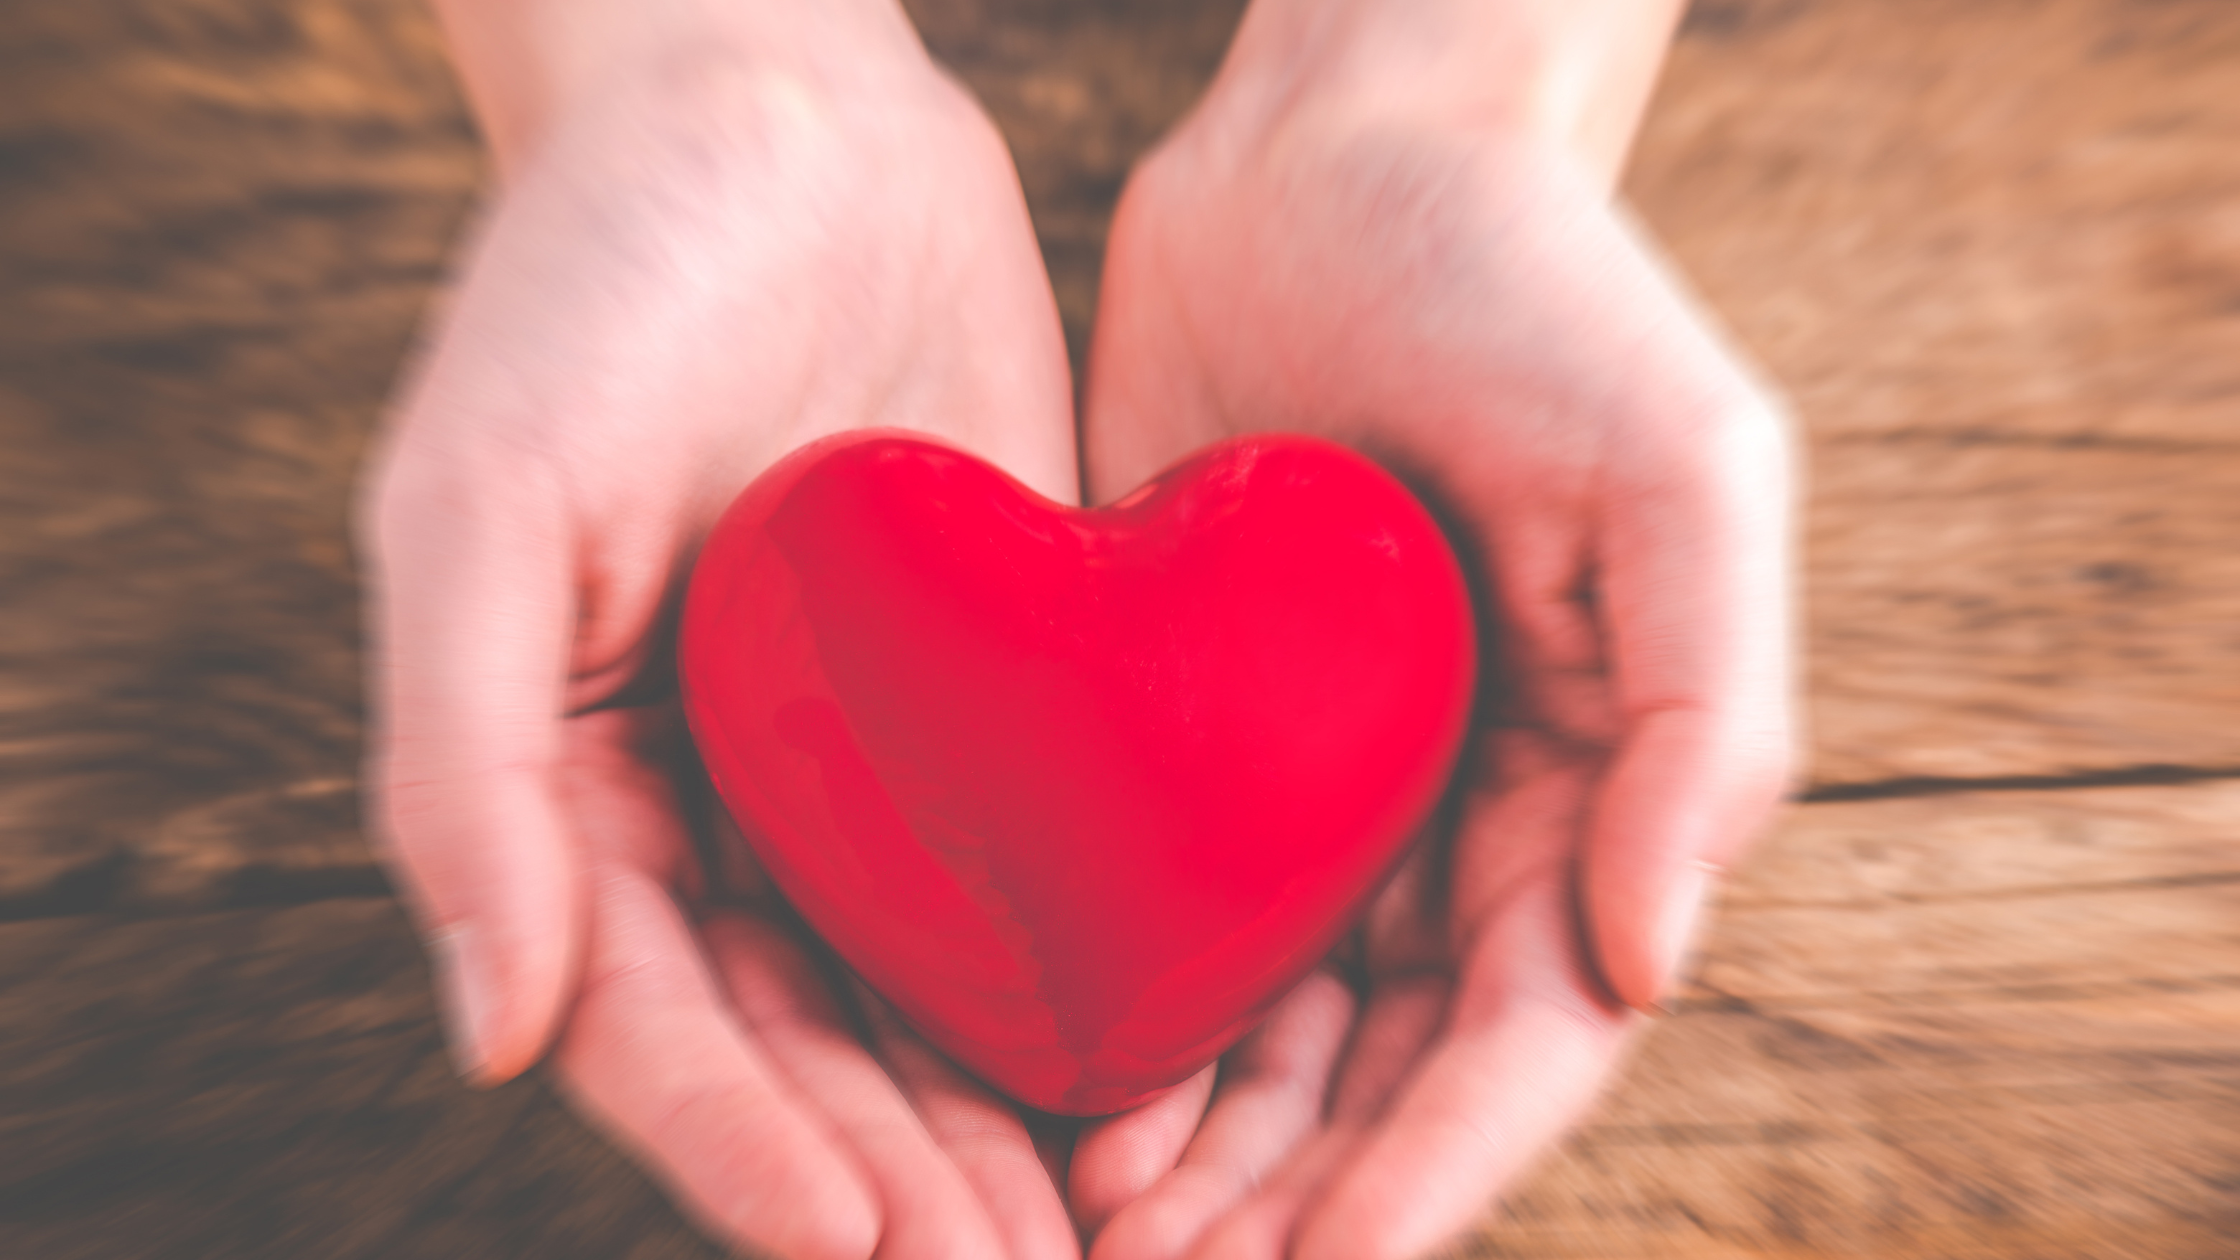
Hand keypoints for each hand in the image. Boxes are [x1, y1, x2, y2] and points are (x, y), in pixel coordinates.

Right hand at [361, 4, 1081, 1255]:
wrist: (780, 120)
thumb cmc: (592, 285)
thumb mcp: (479, 498)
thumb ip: (461, 764)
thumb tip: (496, 1031)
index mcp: (579, 788)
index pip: (658, 1020)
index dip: (744, 1145)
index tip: (852, 1239)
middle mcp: (724, 802)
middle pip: (804, 1043)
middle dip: (896, 1175)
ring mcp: (864, 760)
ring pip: (929, 988)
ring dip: (999, 1121)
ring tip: (1090, 1230)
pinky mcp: (993, 695)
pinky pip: (1035, 863)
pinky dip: (1085, 974)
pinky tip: (1169, 1057)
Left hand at [1064, 3, 1795, 1255]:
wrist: (1335, 148)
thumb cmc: (1532, 286)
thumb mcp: (1685, 469)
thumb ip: (1704, 718)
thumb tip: (1650, 960)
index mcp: (1581, 779)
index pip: (1525, 1032)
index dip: (1437, 1165)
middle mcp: (1449, 811)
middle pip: (1382, 1069)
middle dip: (1297, 1197)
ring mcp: (1313, 784)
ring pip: (1263, 1028)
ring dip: (1194, 1152)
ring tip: (1094, 1233)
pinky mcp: (1177, 730)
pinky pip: (1154, 917)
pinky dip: (1114, 1024)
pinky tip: (1045, 1094)